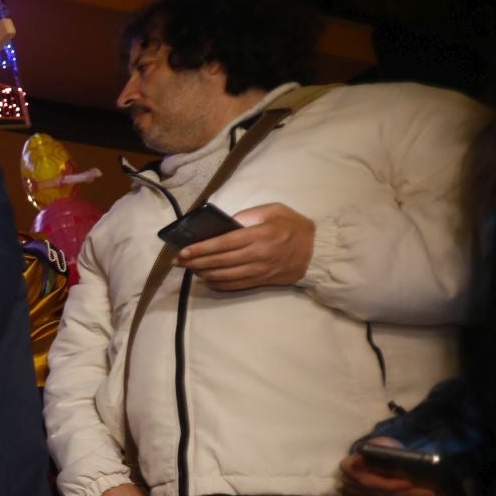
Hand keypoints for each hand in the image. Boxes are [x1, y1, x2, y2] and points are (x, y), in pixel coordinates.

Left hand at [175, 202, 313, 291]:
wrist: (316, 251)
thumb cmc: (294, 226)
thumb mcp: (274, 210)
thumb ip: (249, 215)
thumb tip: (225, 224)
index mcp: (260, 234)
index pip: (223, 243)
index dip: (201, 248)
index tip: (183, 251)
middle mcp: (257, 255)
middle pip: (219, 261)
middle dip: (195, 262)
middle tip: (178, 261)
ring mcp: (258, 271)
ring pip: (223, 275)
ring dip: (202, 272)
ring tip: (189, 268)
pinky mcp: (260, 282)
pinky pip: (233, 285)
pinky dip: (216, 283)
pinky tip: (206, 277)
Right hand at [340, 439, 448, 495]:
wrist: (372, 455)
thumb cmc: (378, 448)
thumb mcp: (379, 445)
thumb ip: (383, 452)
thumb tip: (390, 459)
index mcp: (349, 467)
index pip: (368, 480)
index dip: (389, 484)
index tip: (409, 484)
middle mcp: (351, 485)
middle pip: (382, 494)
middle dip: (409, 495)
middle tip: (432, 494)